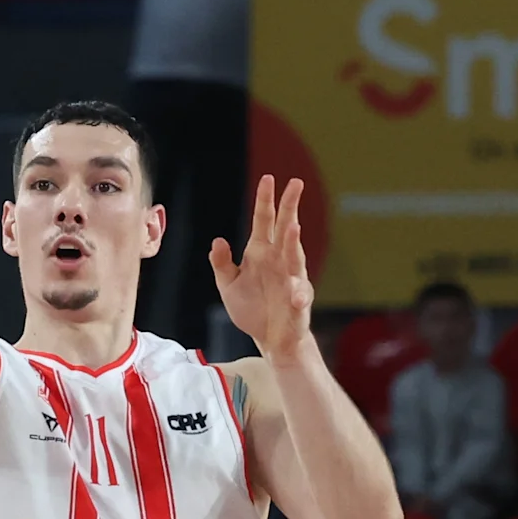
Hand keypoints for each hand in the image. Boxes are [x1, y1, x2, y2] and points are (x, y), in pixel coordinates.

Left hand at [209, 174, 319, 359]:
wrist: (270, 339)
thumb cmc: (252, 308)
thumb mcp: (229, 285)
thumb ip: (222, 263)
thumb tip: (217, 241)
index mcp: (261, 252)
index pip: (264, 220)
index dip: (265, 200)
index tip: (267, 179)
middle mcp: (279, 260)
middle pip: (285, 228)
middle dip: (289, 206)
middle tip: (295, 183)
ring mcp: (291, 279)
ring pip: (295, 256)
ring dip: (294, 241)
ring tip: (293, 227)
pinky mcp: (299, 303)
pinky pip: (300, 296)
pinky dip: (298, 295)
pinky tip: (295, 296)